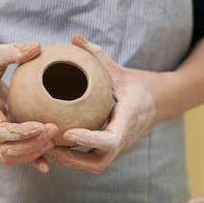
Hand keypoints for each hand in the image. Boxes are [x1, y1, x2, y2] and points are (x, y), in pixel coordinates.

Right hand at [0, 41, 58, 171]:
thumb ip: (12, 51)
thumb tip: (38, 47)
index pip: (0, 131)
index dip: (21, 133)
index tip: (42, 126)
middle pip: (7, 149)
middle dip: (31, 145)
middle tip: (54, 130)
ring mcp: (0, 132)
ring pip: (11, 156)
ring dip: (33, 153)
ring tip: (54, 139)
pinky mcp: (10, 134)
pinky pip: (19, 153)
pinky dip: (33, 158)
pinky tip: (49, 160)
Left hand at [44, 34, 157, 172]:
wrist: (159, 102)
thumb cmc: (137, 84)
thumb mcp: (119, 69)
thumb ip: (97, 55)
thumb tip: (73, 37)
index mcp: (128, 121)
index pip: (110, 139)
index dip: (89, 139)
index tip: (69, 133)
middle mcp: (122, 140)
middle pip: (97, 162)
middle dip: (71, 159)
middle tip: (47, 146)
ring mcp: (116, 149)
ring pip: (91, 165)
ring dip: (68, 162)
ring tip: (43, 149)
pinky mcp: (109, 150)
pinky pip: (89, 160)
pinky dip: (70, 158)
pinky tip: (49, 147)